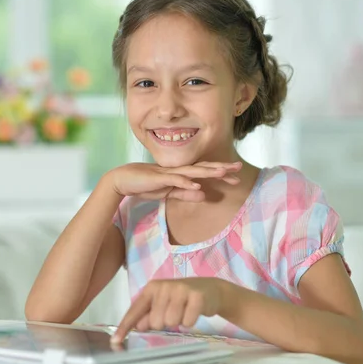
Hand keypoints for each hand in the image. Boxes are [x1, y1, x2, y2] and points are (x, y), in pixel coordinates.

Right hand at [106, 161, 241, 201]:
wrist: (123, 181)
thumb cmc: (145, 185)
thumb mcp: (168, 193)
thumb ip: (185, 194)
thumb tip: (203, 195)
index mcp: (181, 174)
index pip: (204, 172)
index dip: (220, 173)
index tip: (235, 177)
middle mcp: (178, 171)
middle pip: (203, 168)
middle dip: (221, 169)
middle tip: (239, 168)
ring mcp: (169, 173)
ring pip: (192, 172)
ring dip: (208, 172)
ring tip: (223, 173)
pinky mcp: (159, 178)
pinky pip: (175, 180)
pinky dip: (186, 183)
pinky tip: (197, 186)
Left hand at [110, 278, 228, 342]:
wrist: (209, 290)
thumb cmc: (181, 299)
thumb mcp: (162, 304)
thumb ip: (148, 314)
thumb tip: (138, 326)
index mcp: (151, 288)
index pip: (135, 310)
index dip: (125, 327)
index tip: (115, 341)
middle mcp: (163, 286)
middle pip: (155, 321)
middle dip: (164, 323)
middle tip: (173, 313)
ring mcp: (180, 290)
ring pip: (171, 322)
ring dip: (178, 322)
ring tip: (183, 312)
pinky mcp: (196, 296)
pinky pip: (187, 322)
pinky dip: (190, 322)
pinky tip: (193, 312)